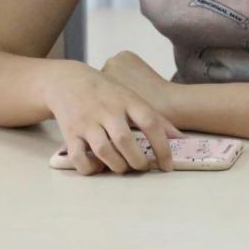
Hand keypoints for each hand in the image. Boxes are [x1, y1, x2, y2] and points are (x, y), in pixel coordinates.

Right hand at [44, 62, 180, 175]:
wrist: (67, 80)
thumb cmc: (107, 91)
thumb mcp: (132, 97)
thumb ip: (156, 118)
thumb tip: (181, 139)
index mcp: (127, 100)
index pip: (150, 122)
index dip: (162, 147)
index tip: (167, 166)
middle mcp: (107, 110)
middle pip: (125, 140)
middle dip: (138, 161)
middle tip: (142, 167)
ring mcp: (87, 121)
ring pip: (104, 150)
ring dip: (117, 166)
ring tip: (124, 168)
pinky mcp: (70, 132)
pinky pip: (79, 157)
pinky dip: (90, 168)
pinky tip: (99, 167)